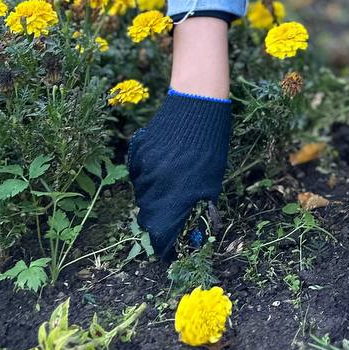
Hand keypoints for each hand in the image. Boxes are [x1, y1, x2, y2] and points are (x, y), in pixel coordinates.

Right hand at [127, 89, 231, 261]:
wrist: (197, 102)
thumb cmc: (210, 143)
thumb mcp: (211, 178)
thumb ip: (198, 206)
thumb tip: (192, 233)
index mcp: (179, 191)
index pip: (162, 230)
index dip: (165, 242)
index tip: (168, 247)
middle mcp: (157, 181)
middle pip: (149, 214)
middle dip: (158, 220)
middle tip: (169, 217)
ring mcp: (145, 165)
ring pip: (142, 194)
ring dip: (152, 197)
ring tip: (170, 185)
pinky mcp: (137, 152)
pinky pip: (137, 175)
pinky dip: (146, 177)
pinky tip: (161, 168)